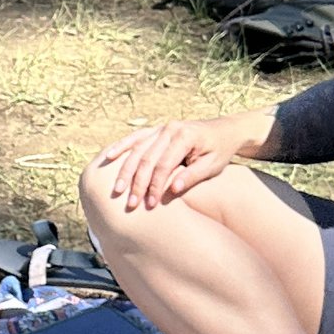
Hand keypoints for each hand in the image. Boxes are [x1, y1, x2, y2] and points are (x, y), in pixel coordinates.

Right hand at [88, 110, 273, 215]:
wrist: (225, 131)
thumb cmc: (220, 151)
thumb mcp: (212, 166)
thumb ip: (192, 176)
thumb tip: (172, 189)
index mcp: (185, 136)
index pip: (164, 164)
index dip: (155, 186)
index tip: (149, 204)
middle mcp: (170, 129)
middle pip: (147, 158)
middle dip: (137, 182)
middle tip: (130, 204)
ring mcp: (161, 128)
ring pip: (137, 149)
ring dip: (125, 171)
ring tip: (116, 190)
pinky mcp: (157, 130)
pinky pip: (135, 138)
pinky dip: (121, 147)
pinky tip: (108, 157)